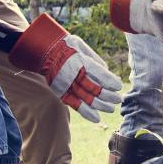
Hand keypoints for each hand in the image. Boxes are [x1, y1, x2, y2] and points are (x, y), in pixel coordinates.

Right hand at [7, 14, 123, 122]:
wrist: (44, 52)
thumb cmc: (66, 47)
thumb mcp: (81, 46)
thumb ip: (94, 58)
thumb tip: (106, 69)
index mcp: (80, 62)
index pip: (99, 74)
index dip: (110, 82)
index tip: (118, 86)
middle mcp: (74, 75)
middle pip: (95, 89)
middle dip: (109, 96)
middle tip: (118, 99)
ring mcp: (67, 85)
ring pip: (87, 99)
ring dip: (101, 106)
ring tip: (112, 109)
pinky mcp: (61, 92)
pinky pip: (75, 105)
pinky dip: (86, 112)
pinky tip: (97, 118)